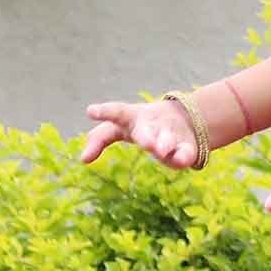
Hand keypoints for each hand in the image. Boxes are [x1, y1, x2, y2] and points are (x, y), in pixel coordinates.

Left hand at [81, 97, 198, 167]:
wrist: (186, 118)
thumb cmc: (142, 124)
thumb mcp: (119, 128)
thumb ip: (99, 139)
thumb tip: (83, 159)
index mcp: (132, 117)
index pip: (117, 112)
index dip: (104, 112)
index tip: (90, 111)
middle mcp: (151, 123)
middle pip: (146, 129)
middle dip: (146, 136)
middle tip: (144, 143)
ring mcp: (170, 133)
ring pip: (167, 138)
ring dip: (164, 143)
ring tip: (161, 150)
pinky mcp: (187, 146)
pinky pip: (185, 151)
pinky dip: (184, 155)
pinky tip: (182, 160)